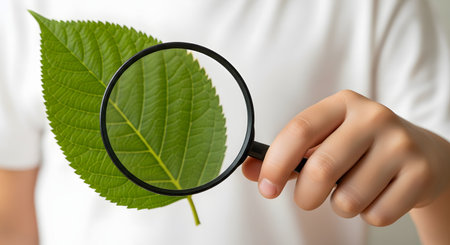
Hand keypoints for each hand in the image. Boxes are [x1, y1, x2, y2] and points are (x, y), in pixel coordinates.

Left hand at [242, 90, 449, 226]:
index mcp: (342, 104)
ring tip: (353, 190)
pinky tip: (378, 195)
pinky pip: (376, 214)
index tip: (266, 188)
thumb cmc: (361, 148)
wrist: (423, 153)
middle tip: (309, 199)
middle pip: (321, 169)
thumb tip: (251, 171)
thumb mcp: (326, 141)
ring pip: (348, 199)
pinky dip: (369, 214)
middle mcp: (373, 117)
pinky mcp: (420, 172)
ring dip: (341, 206)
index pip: (300, 130)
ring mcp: (400, 144)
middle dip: (305, 196)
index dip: (276, 162)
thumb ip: (288, 156)